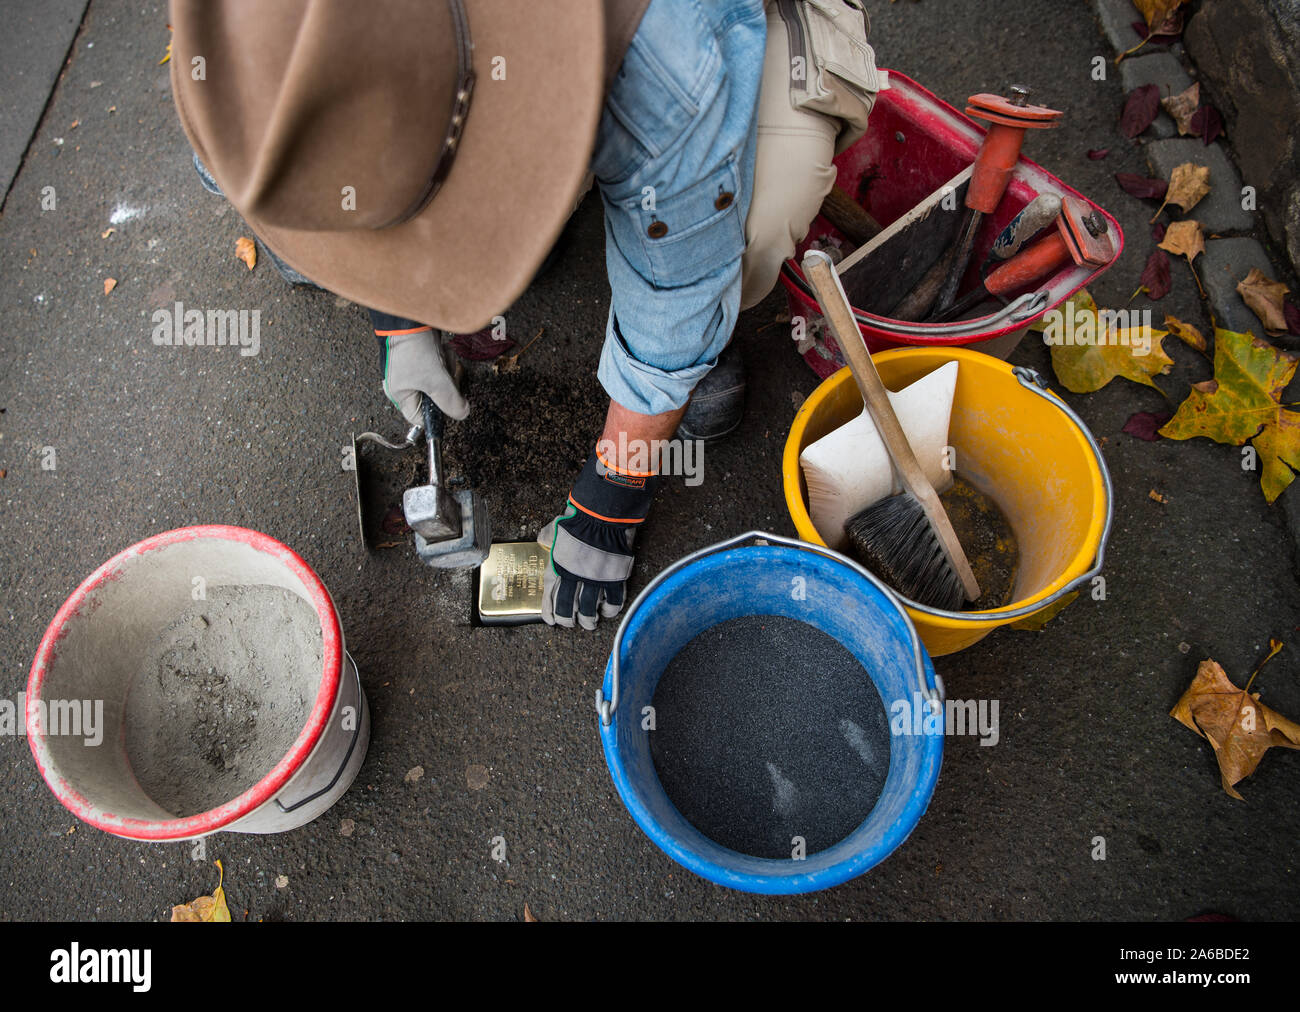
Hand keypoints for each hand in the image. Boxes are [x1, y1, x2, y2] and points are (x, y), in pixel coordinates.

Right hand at [373, 316, 468, 424]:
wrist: (412, 318)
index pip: (421, 419)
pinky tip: (440, 349)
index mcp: (401, 395)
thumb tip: (463, 413)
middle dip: (445, 385)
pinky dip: (445, 357)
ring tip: (440, 358)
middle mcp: (406, 384)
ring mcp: (414, 370)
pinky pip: (441, 365)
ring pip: (441, 381)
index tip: (450, 406)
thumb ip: (451, 402)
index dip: (437, 415)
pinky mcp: (423, 356)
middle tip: (445, 375)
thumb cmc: (413, 349)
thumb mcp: (436, 382)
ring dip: (447, 369)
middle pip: (436, 398)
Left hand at [538, 448, 655, 629]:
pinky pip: (613, 600)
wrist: (602, 515)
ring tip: (589, 624)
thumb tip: (543, 539)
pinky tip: (607, 612)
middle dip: (568, 620)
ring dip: (588, 620)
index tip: (551, 621)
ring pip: (589, 609)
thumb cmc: (578, 519)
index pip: (550, 597)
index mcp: (559, 568)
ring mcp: (596, 579)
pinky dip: (610, 610)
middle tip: (570, 624)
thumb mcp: (556, 528)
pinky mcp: (615, 577)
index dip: (550, 612)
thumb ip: (548, 537)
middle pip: (568, 608)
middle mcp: (575, 578)